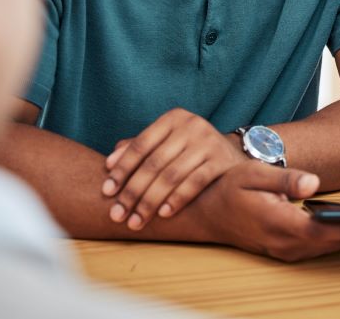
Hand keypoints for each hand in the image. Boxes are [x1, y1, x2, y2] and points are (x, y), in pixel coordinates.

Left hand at [101, 108, 245, 229]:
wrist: (233, 154)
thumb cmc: (190, 150)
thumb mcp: (167, 143)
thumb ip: (139, 149)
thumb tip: (109, 164)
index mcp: (173, 118)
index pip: (141, 145)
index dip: (122, 169)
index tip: (107, 192)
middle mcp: (191, 125)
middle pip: (154, 163)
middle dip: (133, 191)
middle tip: (117, 214)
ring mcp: (208, 142)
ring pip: (172, 175)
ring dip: (150, 201)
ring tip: (136, 221)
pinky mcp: (222, 160)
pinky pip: (195, 182)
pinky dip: (177, 199)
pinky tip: (163, 214)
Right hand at [197, 161, 339, 261]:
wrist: (205, 213)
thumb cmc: (227, 189)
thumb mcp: (252, 175)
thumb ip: (284, 180)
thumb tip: (313, 183)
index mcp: (278, 225)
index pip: (322, 230)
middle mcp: (285, 244)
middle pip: (334, 242)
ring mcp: (286, 250)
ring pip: (331, 247)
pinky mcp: (287, 249)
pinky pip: (322, 247)